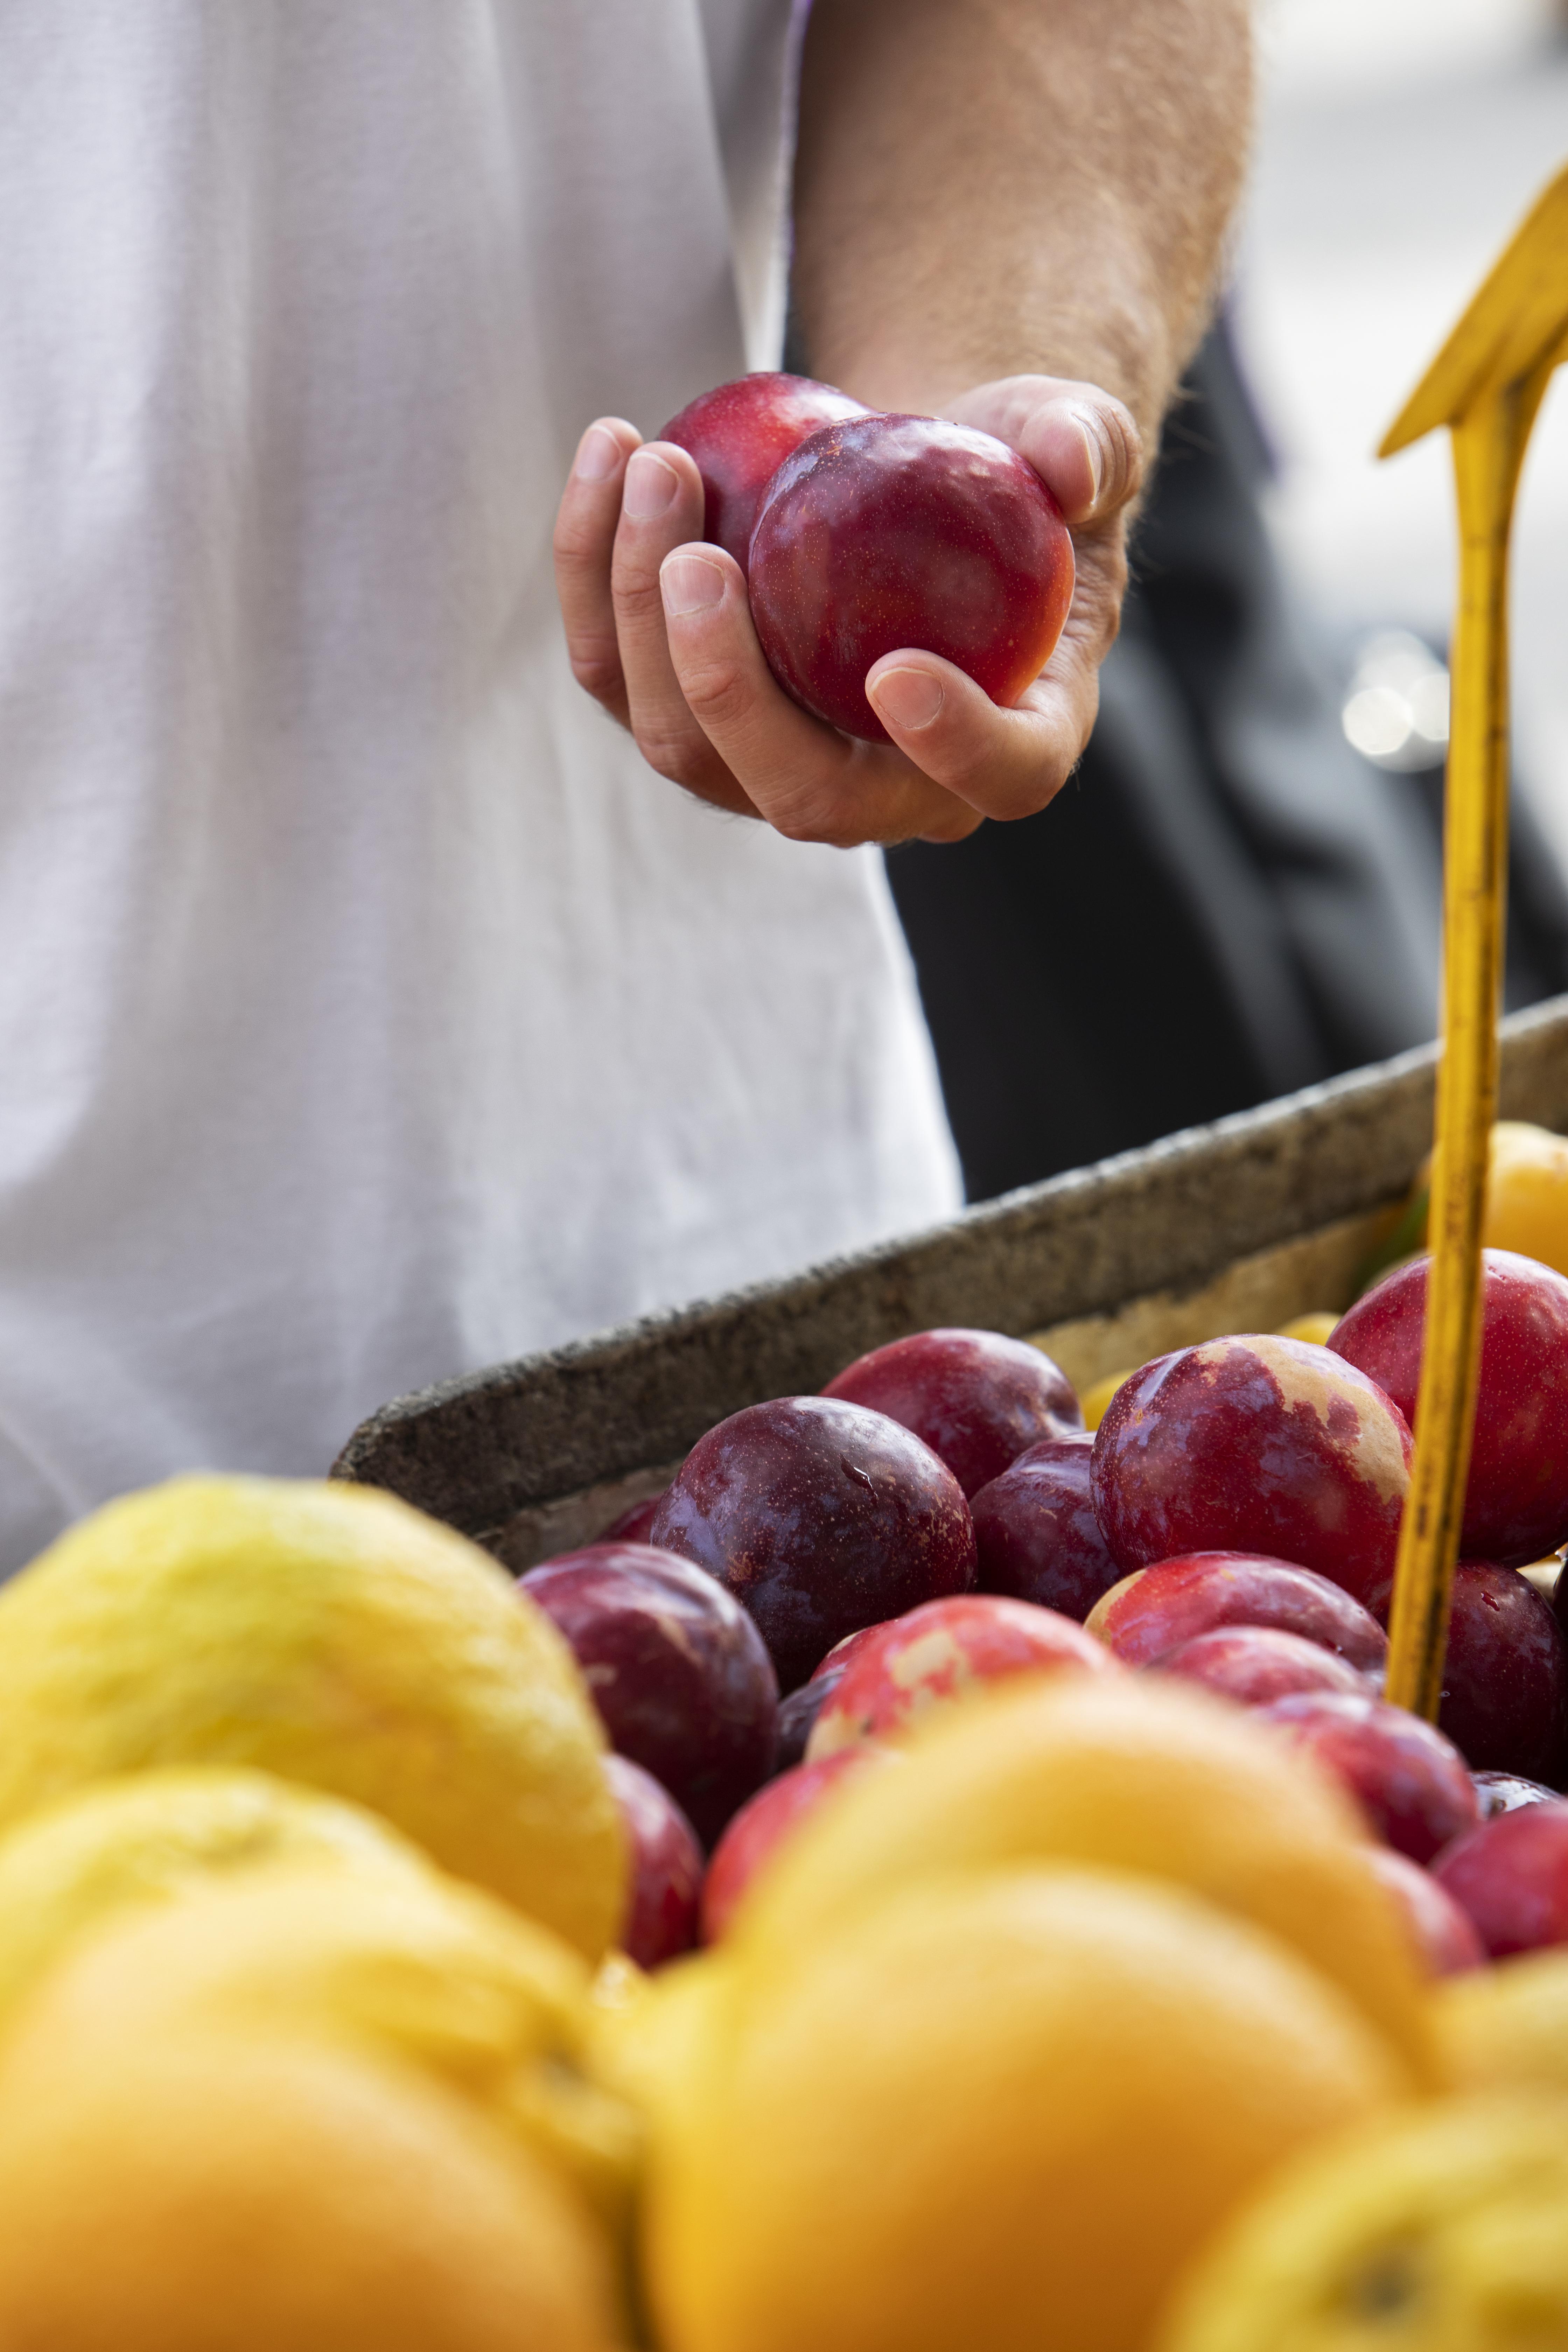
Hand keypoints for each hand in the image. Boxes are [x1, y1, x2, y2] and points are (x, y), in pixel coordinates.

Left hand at [552, 374, 1141, 847]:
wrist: (916, 483)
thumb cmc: (1009, 475)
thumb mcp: (1067, 440)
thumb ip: (1083, 445)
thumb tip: (1063, 462)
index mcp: (1008, 741)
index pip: (993, 776)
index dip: (952, 746)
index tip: (898, 671)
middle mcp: (887, 784)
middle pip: (800, 791)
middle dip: (732, 687)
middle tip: (700, 556)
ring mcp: (774, 761)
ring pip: (685, 746)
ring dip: (640, 613)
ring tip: (653, 466)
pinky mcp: (688, 711)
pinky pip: (618, 675)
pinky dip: (594, 571)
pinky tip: (610, 454)